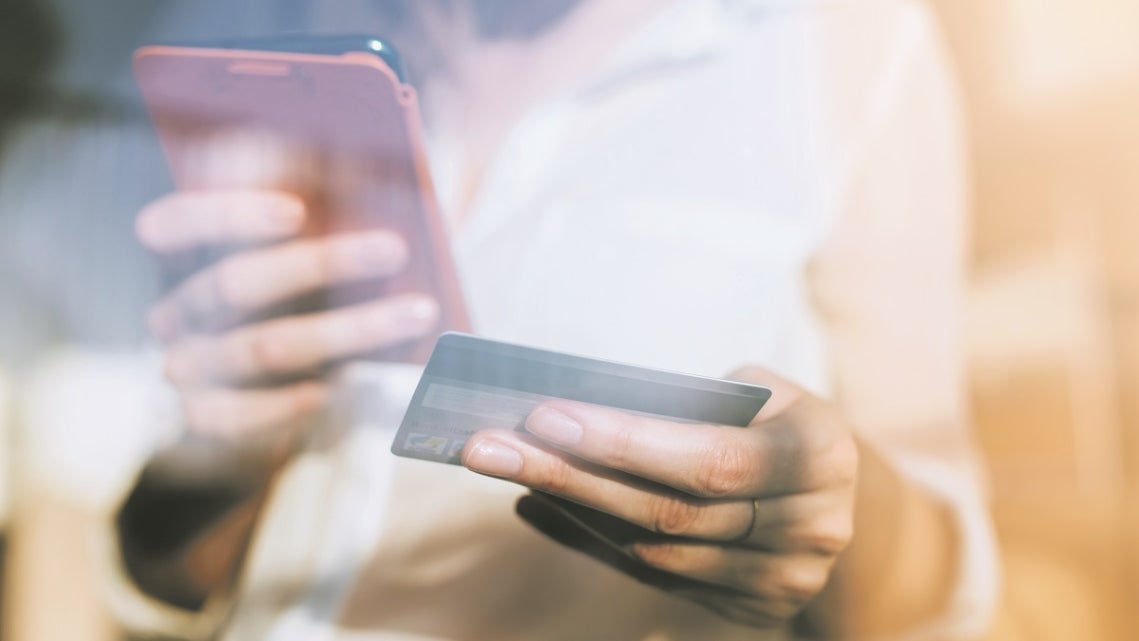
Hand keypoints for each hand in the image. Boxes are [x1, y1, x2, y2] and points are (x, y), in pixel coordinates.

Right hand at [137, 188, 439, 441]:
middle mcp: (176, 310)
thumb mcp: (300, 252)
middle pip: (236, 281)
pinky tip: (334, 388)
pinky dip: (289, 402)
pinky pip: (241, 414)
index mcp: (181, 256)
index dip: (227, 214)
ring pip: (266, 345)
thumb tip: (367, 177)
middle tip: (394, 249)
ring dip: (348, 329)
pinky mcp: (205, 417)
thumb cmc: (296, 299)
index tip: (297, 211)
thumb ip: (317, 208)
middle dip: (323, 262)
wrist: (260, 400)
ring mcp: (186, 366)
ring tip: (417, 312)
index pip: (173, 223)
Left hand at [460, 367, 858, 628]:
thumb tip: (580, 414)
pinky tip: (540, 506)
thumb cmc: (778, 422)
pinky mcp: (751, 610)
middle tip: (488, 446)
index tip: (543, 416)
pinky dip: (591, 539)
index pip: (709, 461)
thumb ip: (689, 404)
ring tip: (506, 468)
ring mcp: (782, 580)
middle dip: (569, 475)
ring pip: (653, 552)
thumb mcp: (758, 390)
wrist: (838, 496)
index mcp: (819, 457)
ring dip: (570, 508)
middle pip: (668, 512)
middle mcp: (810, 529)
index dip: (625, 443)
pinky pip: (652, 576)